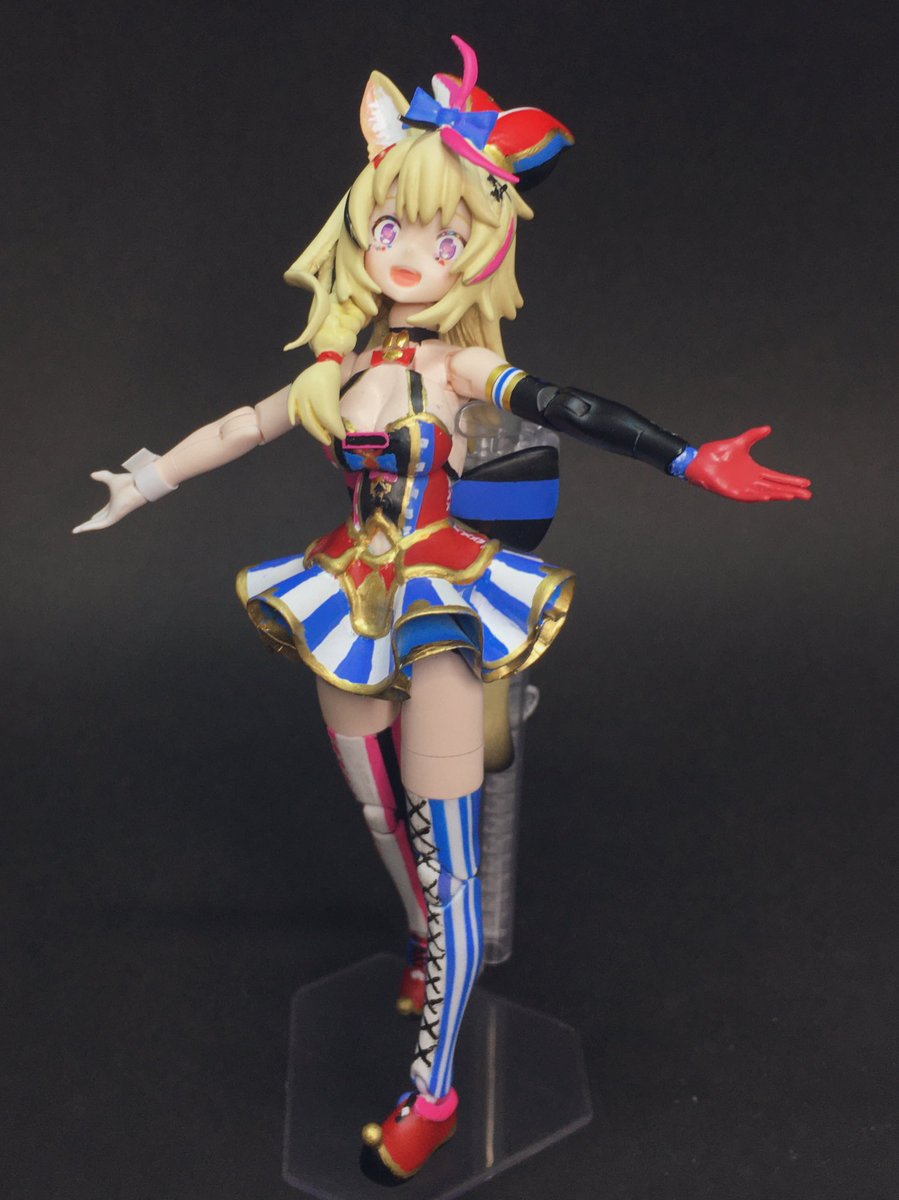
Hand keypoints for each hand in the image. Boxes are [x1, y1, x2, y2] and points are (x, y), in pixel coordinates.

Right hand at [72, 470, 147, 532]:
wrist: (139, 485)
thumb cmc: (129, 482)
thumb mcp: (111, 479)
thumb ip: (102, 476)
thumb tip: (92, 475)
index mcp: (115, 504)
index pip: (104, 513)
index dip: (96, 516)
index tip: (90, 518)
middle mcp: (115, 511)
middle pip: (100, 520)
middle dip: (90, 524)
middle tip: (80, 528)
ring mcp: (116, 514)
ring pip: (99, 524)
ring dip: (88, 527)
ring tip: (77, 530)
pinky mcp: (115, 516)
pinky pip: (102, 524)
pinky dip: (93, 526)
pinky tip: (84, 528)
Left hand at [685, 426, 811, 501]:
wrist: (699, 459)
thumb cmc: (717, 453)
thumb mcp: (740, 442)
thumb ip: (754, 435)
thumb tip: (768, 428)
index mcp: (755, 471)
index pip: (777, 477)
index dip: (791, 480)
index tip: (806, 483)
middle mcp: (751, 481)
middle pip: (775, 487)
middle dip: (791, 491)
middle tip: (807, 495)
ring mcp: (742, 487)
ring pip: (765, 493)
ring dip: (778, 495)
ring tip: (792, 495)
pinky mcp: (732, 492)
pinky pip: (747, 496)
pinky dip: (758, 497)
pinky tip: (769, 497)